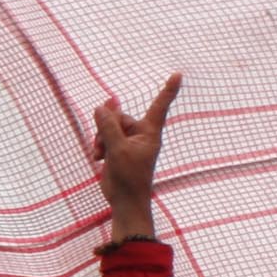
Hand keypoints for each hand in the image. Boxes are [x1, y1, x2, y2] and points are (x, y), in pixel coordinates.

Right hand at [93, 73, 181, 241]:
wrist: (125, 202)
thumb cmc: (129, 178)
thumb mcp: (116, 149)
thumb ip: (108, 126)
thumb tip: (102, 107)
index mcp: (149, 133)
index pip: (160, 106)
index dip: (169, 90)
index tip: (179, 74)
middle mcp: (141, 135)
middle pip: (120, 117)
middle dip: (106, 128)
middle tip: (101, 147)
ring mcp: (129, 142)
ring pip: (109, 127)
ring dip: (100, 139)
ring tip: (98, 155)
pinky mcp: (119, 150)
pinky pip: (105, 138)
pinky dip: (99, 146)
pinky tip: (97, 158)